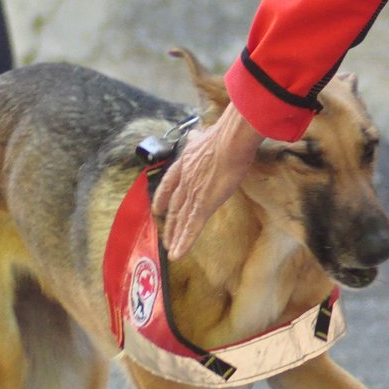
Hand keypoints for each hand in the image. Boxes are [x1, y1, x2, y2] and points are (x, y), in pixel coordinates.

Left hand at [152, 101, 266, 259]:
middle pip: (174, 206)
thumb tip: (196, 134)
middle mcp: (185, 181)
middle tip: (165, 237)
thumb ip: (200, 140)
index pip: (169, 184)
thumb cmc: (224, 137)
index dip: (162, 198)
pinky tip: (178, 253)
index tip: (158, 208)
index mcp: (185, 164)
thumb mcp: (206, 136)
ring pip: (181, 219)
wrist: (229, 141)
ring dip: (176, 236)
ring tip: (171, 249)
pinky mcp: (204, 204)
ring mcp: (193, 193)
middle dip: (170, 223)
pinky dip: (185, 241)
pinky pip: (192, 227)